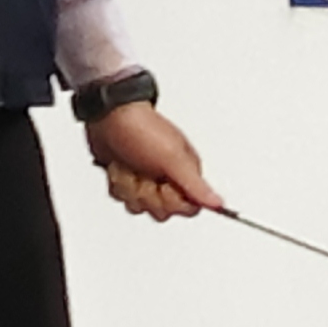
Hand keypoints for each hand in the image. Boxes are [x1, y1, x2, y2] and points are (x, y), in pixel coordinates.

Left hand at [88, 100, 218, 221]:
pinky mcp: (127, 179)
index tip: (164, 185)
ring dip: (129, 186)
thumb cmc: (142, 130)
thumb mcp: (172, 158)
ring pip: (138, 206)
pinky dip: (117, 183)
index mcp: (186, 171)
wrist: (109, 116)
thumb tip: (218, 202)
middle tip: (143, 173)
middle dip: (146, 194)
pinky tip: (119, 166)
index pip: (189, 207)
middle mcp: (168, 177)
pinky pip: (121, 197)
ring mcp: (146, 179)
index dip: (172, 201)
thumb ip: (195, 184)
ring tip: (129, 166)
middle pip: (161, 210)